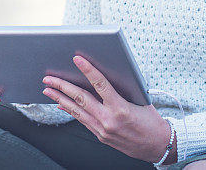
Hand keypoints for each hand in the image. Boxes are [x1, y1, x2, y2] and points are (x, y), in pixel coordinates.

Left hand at [41, 56, 173, 163]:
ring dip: (60, 98)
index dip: (88, 70)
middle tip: (49, 78)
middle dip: (62, 86)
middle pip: (81, 98)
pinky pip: (82, 120)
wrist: (157, 145)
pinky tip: (61, 104)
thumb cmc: (151, 120)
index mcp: (120, 108)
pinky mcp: (100, 136)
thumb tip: (104, 74)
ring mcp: (103, 129)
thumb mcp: (140, 99)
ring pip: (77, 110)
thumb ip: (122, 88)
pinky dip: (70, 110)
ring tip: (48, 90)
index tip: (77, 59)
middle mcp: (109, 120)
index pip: (100, 84)